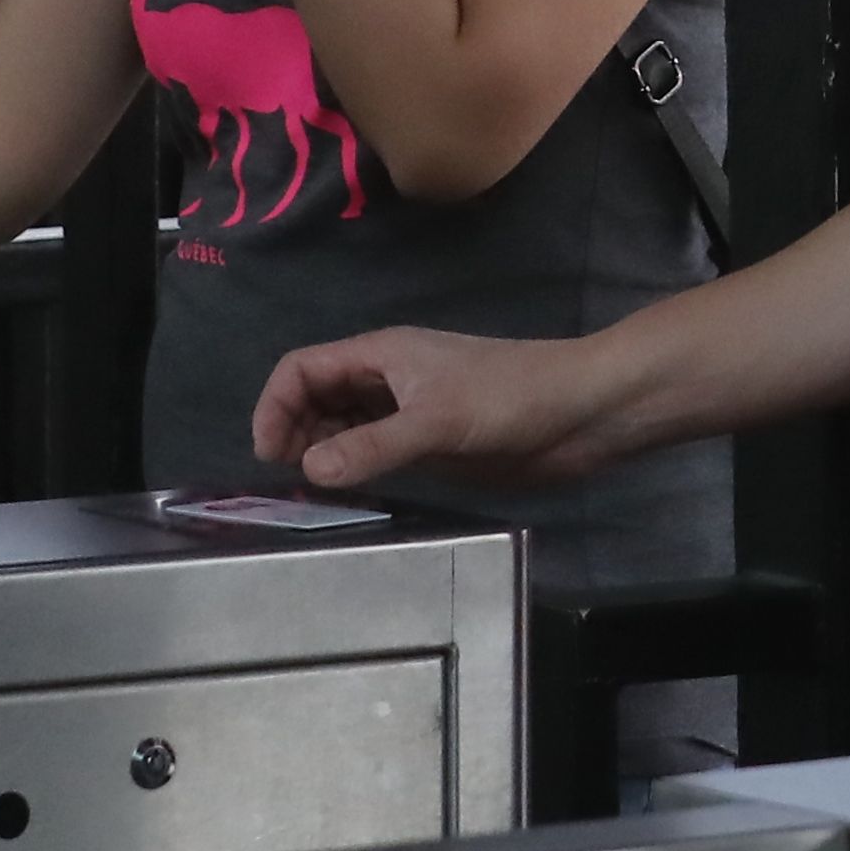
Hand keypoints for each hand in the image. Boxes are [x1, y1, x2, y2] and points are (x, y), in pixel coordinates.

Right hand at [254, 325, 621, 491]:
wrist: (580, 413)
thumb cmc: (509, 398)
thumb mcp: (436, 420)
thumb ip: (373, 445)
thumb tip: (308, 471)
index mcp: (381, 355)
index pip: (303, 369)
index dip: (276, 406)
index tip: (269, 456)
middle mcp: (388, 380)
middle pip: (317, 398)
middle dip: (294, 432)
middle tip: (289, 483)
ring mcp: (409, 412)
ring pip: (344, 427)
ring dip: (322, 453)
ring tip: (314, 495)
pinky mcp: (432, 443)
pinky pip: (375, 451)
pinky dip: (354, 468)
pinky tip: (352, 495)